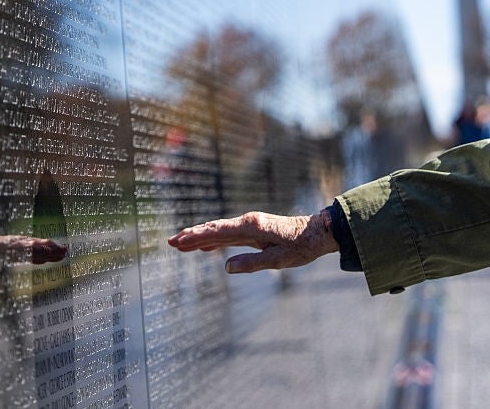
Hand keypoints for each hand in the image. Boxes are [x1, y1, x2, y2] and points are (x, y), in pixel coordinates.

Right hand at [167, 210, 338, 273]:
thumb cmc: (302, 247)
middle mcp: (249, 222)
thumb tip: (227, 267)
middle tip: (171, 242)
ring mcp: (252, 226)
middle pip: (215, 229)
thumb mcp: (278, 260)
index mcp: (253, 226)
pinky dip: (215, 239)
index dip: (196, 236)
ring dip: (201, 237)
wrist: (319, 232)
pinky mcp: (256, 230)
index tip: (178, 240)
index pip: (218, 232)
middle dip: (192, 236)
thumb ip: (252, 264)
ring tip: (181, 244)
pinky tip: (206, 247)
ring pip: (221, 231)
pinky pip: (230, 235)